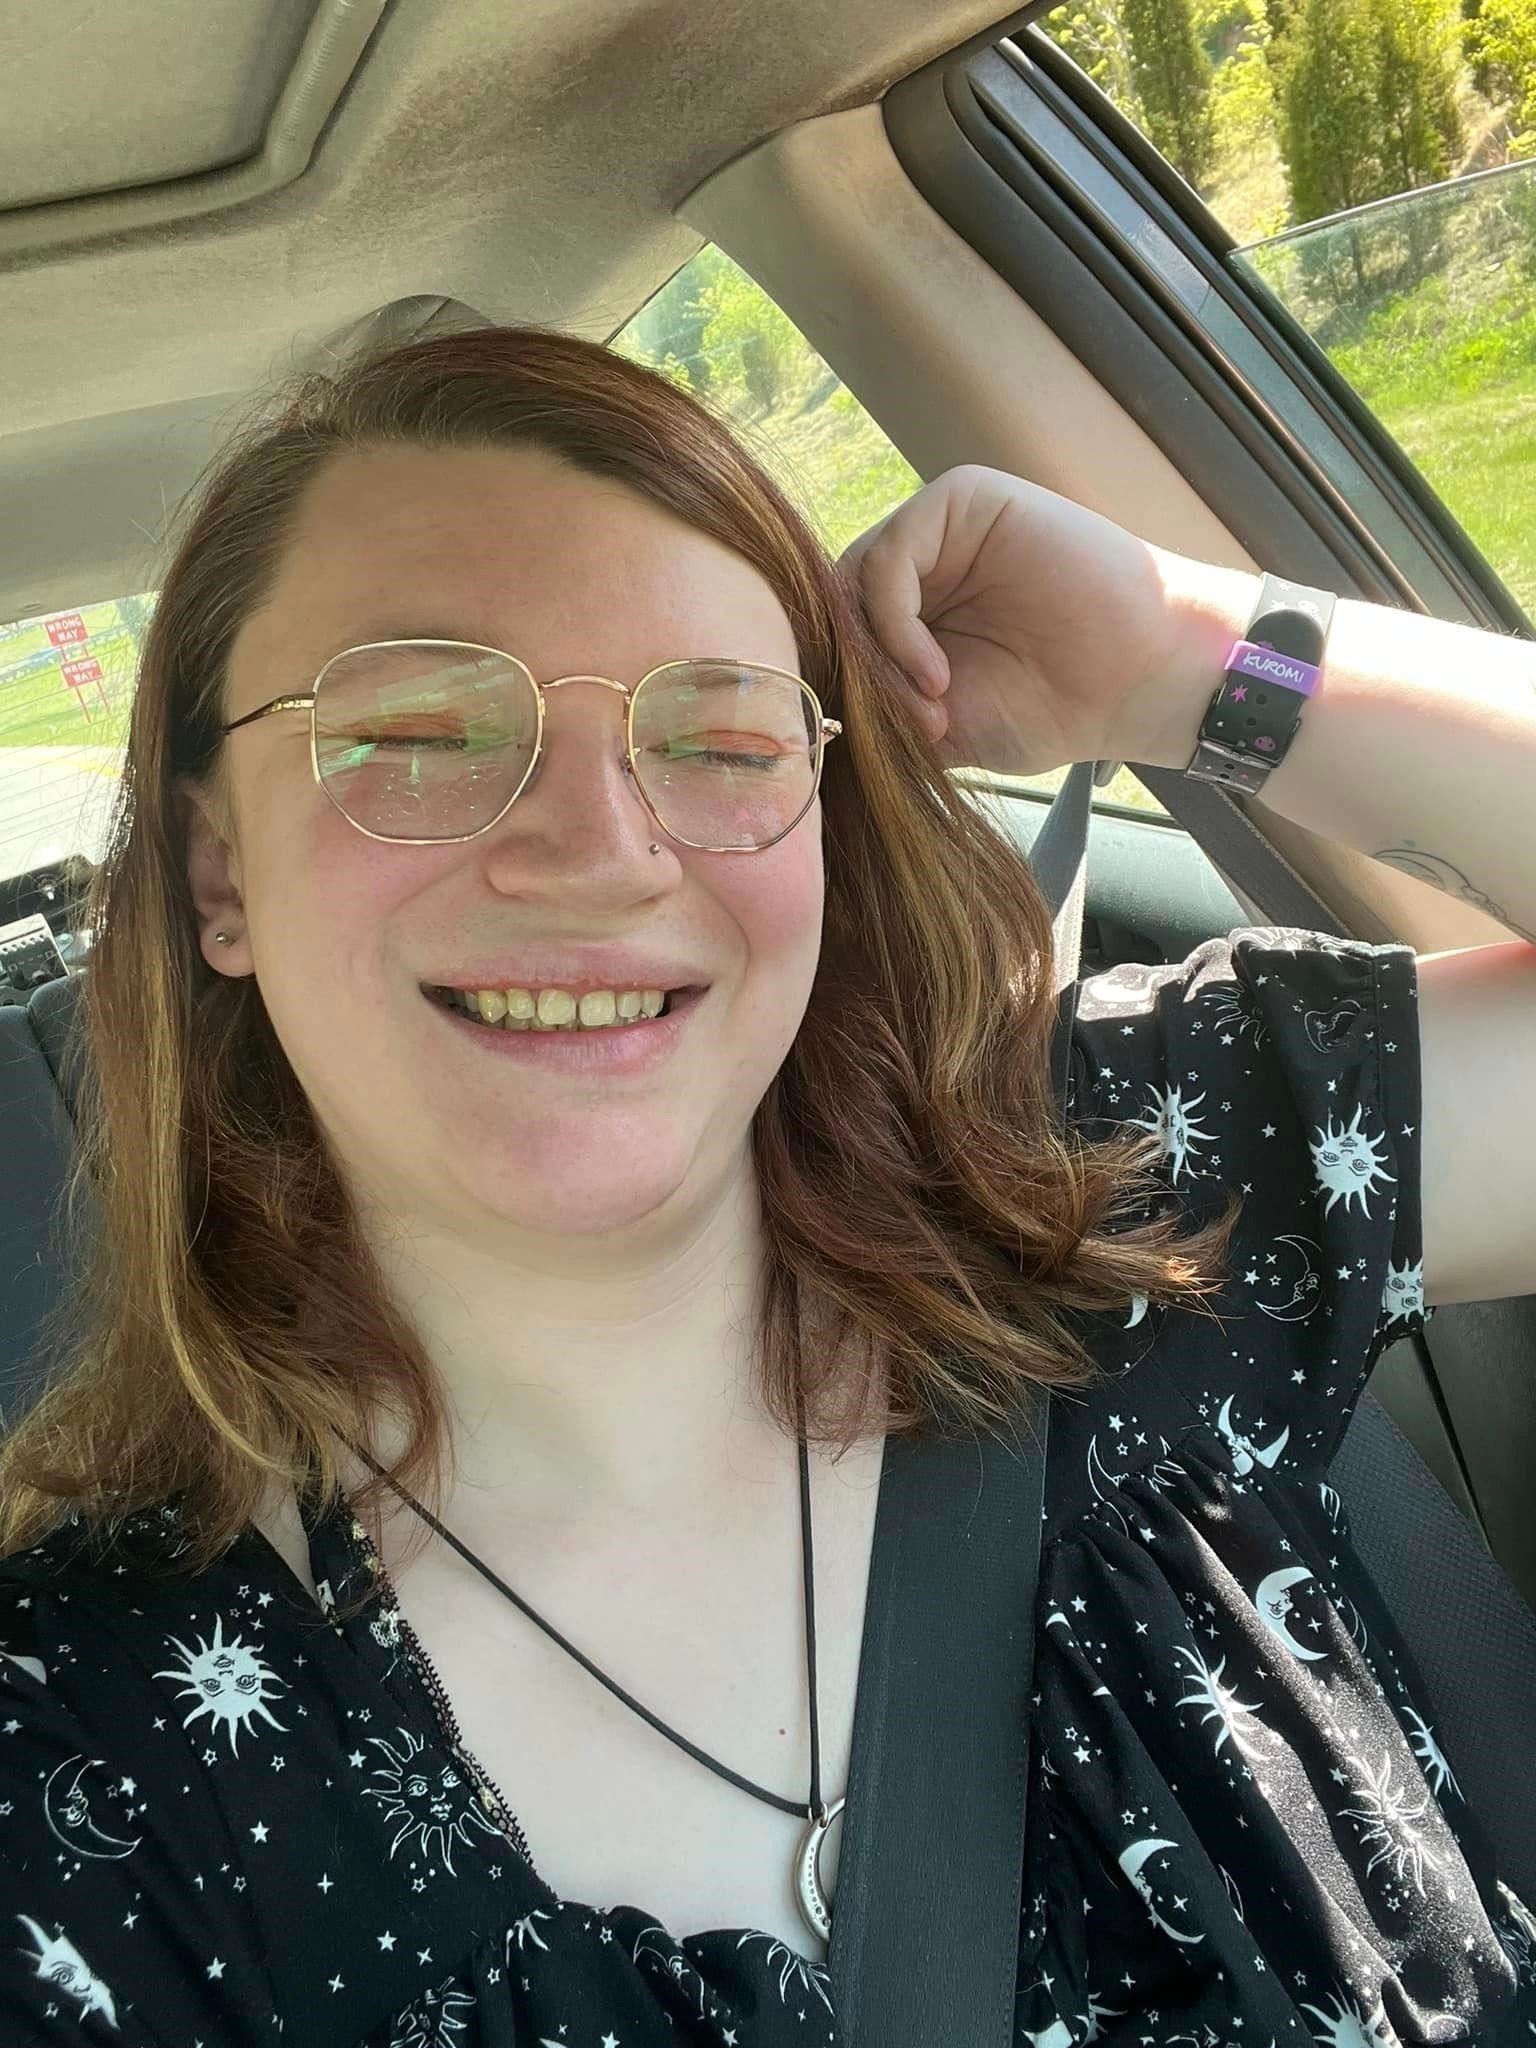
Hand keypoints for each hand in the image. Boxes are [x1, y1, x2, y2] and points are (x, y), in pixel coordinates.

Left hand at [840, 466, 1255, 776]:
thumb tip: (802, 714)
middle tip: (904, 726)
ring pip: (851, 580)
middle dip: (854, 673)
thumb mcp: (936, 726)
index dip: (833, 683)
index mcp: (905, 611)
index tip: (865, 744)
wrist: (1135, 681)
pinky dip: (894, 622)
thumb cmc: (1048, 707)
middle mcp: (916, 564)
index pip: (831, 629)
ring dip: (878, 656)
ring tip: (931, 703)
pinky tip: (933, 673)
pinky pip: (890, 554)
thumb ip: (876, 708)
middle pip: (831, 603)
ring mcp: (938, 530)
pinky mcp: (963, 501)